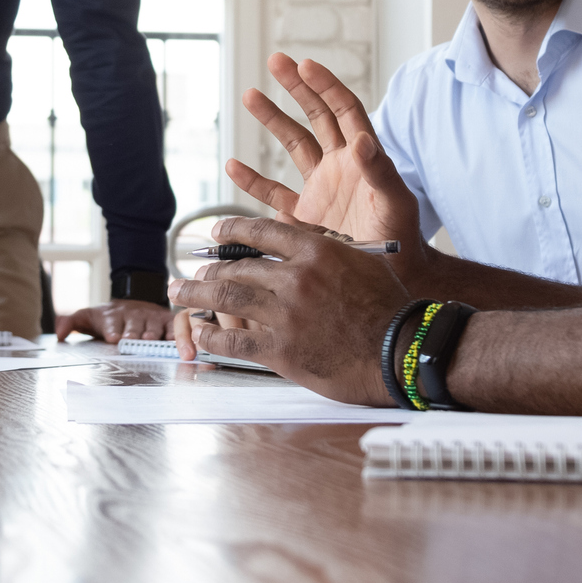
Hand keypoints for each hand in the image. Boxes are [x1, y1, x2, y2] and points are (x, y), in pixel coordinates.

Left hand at [57, 298, 174, 342]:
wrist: (132, 304)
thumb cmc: (109, 318)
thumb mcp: (88, 318)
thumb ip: (72, 323)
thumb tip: (59, 333)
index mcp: (113, 315)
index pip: (112, 323)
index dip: (113, 329)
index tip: (113, 337)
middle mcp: (133, 315)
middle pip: (133, 324)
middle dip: (133, 332)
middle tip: (132, 339)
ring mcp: (150, 316)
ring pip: (152, 323)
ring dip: (152, 331)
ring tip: (151, 339)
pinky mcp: (166, 320)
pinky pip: (171, 325)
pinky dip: (173, 332)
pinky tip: (173, 339)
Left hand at [168, 217, 413, 406]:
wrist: (401, 351)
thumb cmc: (389, 307)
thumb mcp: (361, 262)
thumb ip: (327, 251)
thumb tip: (301, 245)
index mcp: (316, 250)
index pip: (260, 232)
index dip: (231, 231)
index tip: (214, 234)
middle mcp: (295, 278)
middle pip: (237, 268)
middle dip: (208, 271)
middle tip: (190, 273)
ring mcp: (285, 314)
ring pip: (227, 299)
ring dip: (197, 296)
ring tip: (180, 294)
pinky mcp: (281, 350)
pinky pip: (234, 341)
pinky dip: (212, 337)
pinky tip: (200, 334)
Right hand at [226, 54, 422, 246]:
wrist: (390, 278)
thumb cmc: (402, 240)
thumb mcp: (396, 204)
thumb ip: (381, 173)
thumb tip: (364, 141)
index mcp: (363, 157)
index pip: (344, 110)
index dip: (326, 86)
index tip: (306, 65)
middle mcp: (339, 165)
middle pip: (316, 116)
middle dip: (297, 87)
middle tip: (276, 60)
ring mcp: (320, 188)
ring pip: (292, 144)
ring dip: (273, 119)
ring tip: (250, 94)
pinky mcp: (303, 216)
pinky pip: (273, 193)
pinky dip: (253, 180)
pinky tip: (233, 164)